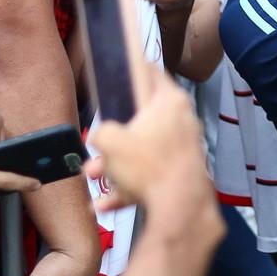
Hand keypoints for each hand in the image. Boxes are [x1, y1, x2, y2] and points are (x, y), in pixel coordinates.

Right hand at [87, 65, 213, 213]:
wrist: (179, 207)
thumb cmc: (149, 165)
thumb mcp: (110, 141)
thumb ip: (102, 132)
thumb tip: (100, 136)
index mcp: (170, 101)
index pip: (151, 72)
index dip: (134, 68)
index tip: (123, 67)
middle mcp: (182, 121)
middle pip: (143, 118)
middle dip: (115, 134)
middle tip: (98, 140)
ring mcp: (184, 148)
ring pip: (143, 151)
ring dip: (116, 164)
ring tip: (93, 175)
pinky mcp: (182, 173)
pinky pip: (150, 176)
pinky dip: (128, 187)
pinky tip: (104, 204)